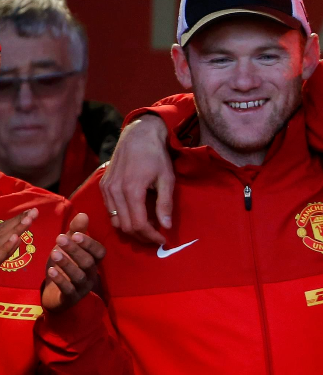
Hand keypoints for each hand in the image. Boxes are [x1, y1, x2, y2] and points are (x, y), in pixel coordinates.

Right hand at [0, 208, 37, 260]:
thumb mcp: (1, 253)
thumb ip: (6, 249)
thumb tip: (17, 239)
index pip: (6, 228)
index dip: (18, 219)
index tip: (31, 211)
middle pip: (6, 230)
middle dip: (21, 220)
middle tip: (35, 211)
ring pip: (3, 238)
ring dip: (16, 228)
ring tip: (28, 219)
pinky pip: (0, 253)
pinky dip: (7, 245)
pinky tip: (16, 238)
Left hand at [41, 213, 105, 313]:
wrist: (55, 294)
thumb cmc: (65, 267)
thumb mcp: (68, 248)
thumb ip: (76, 232)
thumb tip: (83, 214)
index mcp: (93, 261)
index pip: (99, 252)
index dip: (89, 244)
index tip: (75, 234)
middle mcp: (91, 274)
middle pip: (88, 262)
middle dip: (75, 250)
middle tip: (59, 239)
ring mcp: (81, 287)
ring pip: (79, 276)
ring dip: (67, 264)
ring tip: (54, 253)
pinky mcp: (71, 298)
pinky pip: (68, 290)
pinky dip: (60, 280)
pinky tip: (51, 271)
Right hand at [100, 115, 172, 244]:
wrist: (138, 135)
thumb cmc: (156, 155)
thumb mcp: (167, 178)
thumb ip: (165, 203)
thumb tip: (166, 226)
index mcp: (132, 190)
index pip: (138, 224)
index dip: (151, 236)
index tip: (163, 240)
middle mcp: (115, 191)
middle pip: (126, 226)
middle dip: (142, 236)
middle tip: (157, 237)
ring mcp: (106, 189)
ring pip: (115, 221)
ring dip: (131, 229)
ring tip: (148, 228)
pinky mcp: (102, 186)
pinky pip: (110, 211)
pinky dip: (122, 218)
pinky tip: (136, 215)